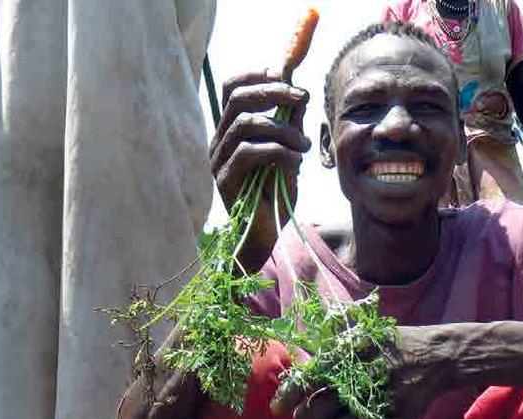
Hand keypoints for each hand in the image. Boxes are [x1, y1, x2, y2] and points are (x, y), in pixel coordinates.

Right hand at [210, 70, 310, 271]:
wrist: (265, 238)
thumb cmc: (276, 196)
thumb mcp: (288, 153)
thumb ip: (290, 125)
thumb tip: (300, 95)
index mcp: (230, 132)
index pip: (232, 88)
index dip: (258, 75)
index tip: (288, 76)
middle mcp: (219, 143)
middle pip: (237, 98)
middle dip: (274, 92)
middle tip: (304, 97)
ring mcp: (218, 162)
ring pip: (246, 124)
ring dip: (283, 128)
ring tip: (303, 145)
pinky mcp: (224, 182)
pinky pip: (249, 152)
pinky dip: (278, 151)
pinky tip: (294, 162)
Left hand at [269, 327, 454, 418]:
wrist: (439, 356)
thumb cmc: (395, 344)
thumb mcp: (365, 334)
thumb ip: (335, 346)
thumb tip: (303, 363)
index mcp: (353, 353)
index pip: (312, 376)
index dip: (290, 395)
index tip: (276, 408)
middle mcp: (365, 377)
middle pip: (321, 407)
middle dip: (305, 418)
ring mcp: (383, 401)